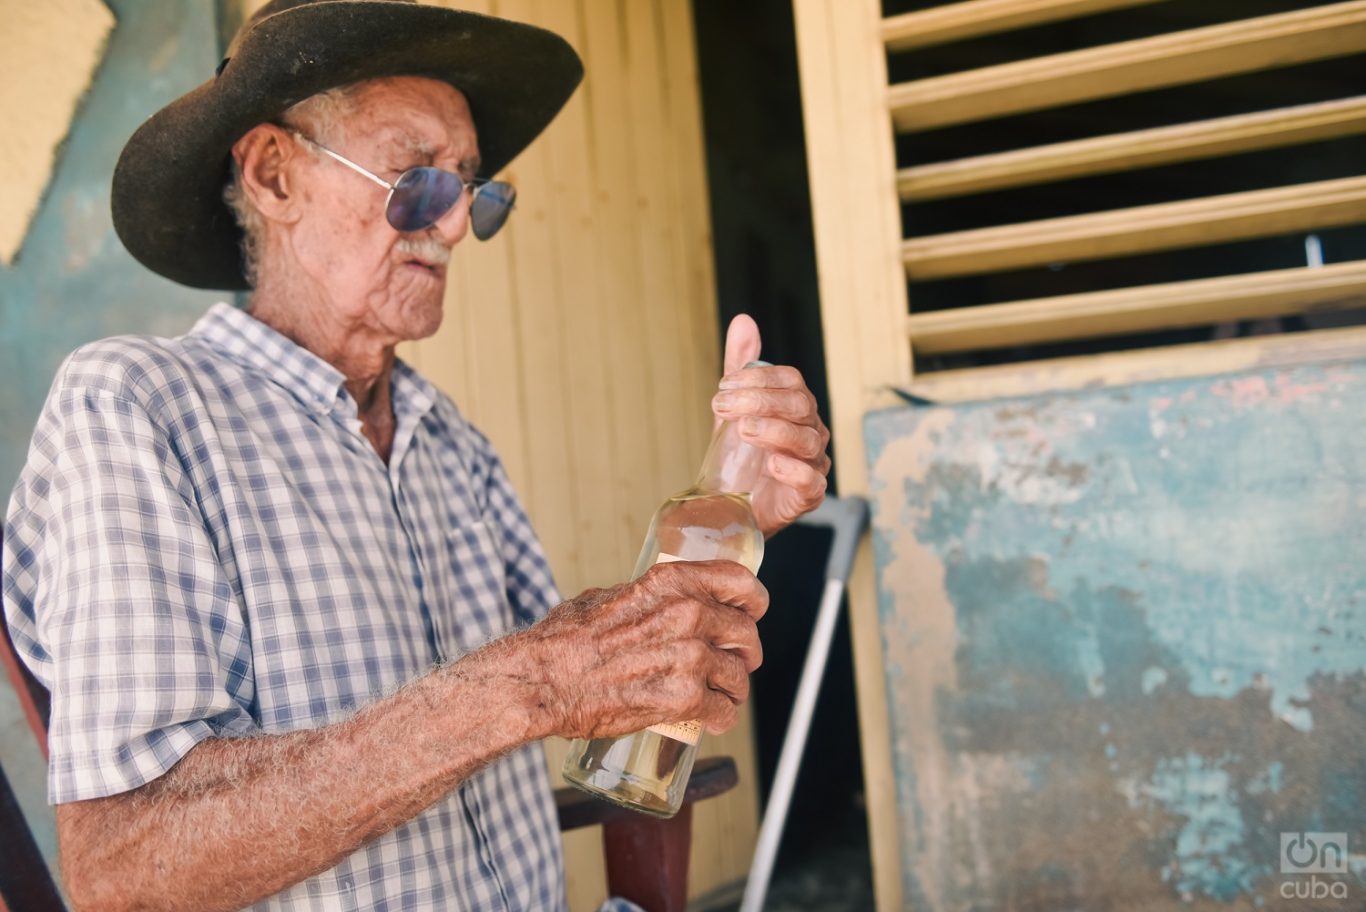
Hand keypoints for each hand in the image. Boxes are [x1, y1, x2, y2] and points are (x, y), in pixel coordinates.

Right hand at [525, 560, 767, 738]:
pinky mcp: (685, 698)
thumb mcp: (610, 597)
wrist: (543, 680)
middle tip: (733, 664)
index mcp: (672, 583)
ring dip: (733, 690)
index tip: (751, 612)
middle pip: (745, 634)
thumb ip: (645, 598)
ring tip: (721, 698)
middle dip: (743, 653)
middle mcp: (688, 615)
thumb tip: (658, 604)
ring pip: (738, 677)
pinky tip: (711, 721)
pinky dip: (721, 719)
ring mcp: (690, 657)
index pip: (740, 583)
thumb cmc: (565, 640)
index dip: (753, 601)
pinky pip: (724, 711)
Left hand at [711, 314, 829, 536]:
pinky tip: (771, 464)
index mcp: (796, 409)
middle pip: (799, 406)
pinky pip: (812, 482)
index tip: (723, 388)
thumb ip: (740, 367)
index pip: (791, 381)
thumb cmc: (739, 457)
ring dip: (772, 431)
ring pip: (806, 440)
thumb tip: (744, 321)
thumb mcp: (733, 408)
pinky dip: (793, 471)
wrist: (729, 505)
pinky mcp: (807, 496)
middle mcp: (810, 433)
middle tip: (722, 407)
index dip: (758, 379)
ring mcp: (812, 465)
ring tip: (743, 431)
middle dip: (759, 401)